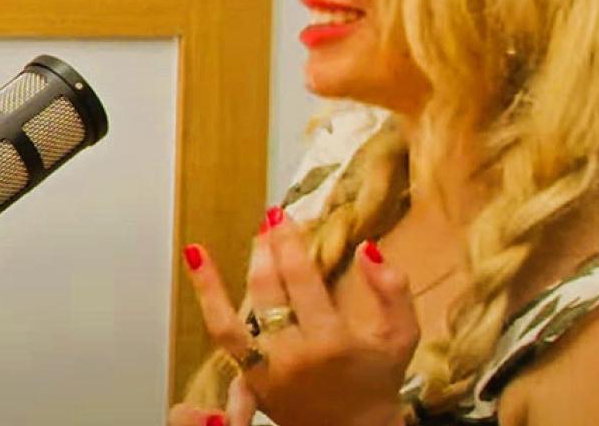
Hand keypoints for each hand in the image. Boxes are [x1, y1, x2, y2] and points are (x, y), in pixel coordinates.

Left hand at [182, 207, 418, 425]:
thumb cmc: (378, 382)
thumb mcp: (402, 337)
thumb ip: (394, 291)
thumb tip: (368, 249)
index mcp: (331, 342)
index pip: (302, 280)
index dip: (290, 243)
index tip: (286, 217)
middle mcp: (293, 356)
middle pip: (268, 291)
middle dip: (266, 250)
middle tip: (268, 222)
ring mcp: (266, 371)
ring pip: (233, 319)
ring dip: (220, 279)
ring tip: (210, 250)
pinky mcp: (251, 381)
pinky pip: (223, 338)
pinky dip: (207, 302)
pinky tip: (196, 267)